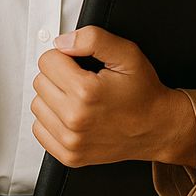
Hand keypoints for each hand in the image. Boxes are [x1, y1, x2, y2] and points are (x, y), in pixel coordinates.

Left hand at [31, 26, 195, 167]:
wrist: (158, 128)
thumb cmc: (143, 93)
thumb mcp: (127, 54)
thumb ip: (93, 39)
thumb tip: (63, 42)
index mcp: (86, 92)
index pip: (47, 61)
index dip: (64, 56)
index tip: (80, 64)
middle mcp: (76, 119)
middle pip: (40, 82)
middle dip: (58, 75)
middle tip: (82, 80)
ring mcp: (71, 141)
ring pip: (37, 105)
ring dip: (53, 98)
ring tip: (78, 98)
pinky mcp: (70, 156)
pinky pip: (39, 130)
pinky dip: (51, 120)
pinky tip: (71, 115)